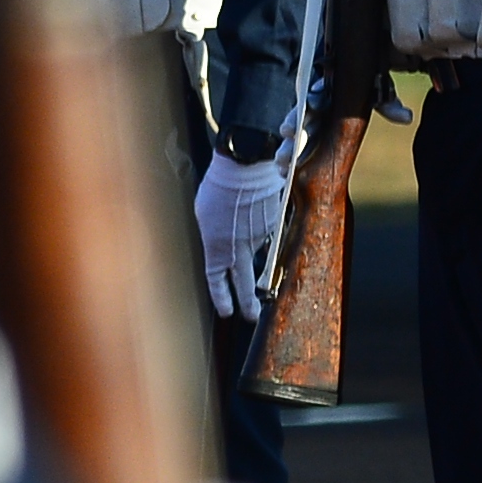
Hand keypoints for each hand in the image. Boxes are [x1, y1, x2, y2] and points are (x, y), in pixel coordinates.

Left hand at [190, 152, 287, 321]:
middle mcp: (240, 247)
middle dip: (248, 302)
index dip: (221, 297)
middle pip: (244, 282)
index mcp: (217, 246)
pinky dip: (261, 224)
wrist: (245, 167)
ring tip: (244, 223)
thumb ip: (217, 236)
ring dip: (251, 243)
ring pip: (257, 250)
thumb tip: (227, 245)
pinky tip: (255, 207)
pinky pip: (268, 231)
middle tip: (251, 315)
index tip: (227, 311)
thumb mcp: (206, 215)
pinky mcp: (276, 226)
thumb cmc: (218, 187)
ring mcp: (261, 238)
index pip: (217, 279)